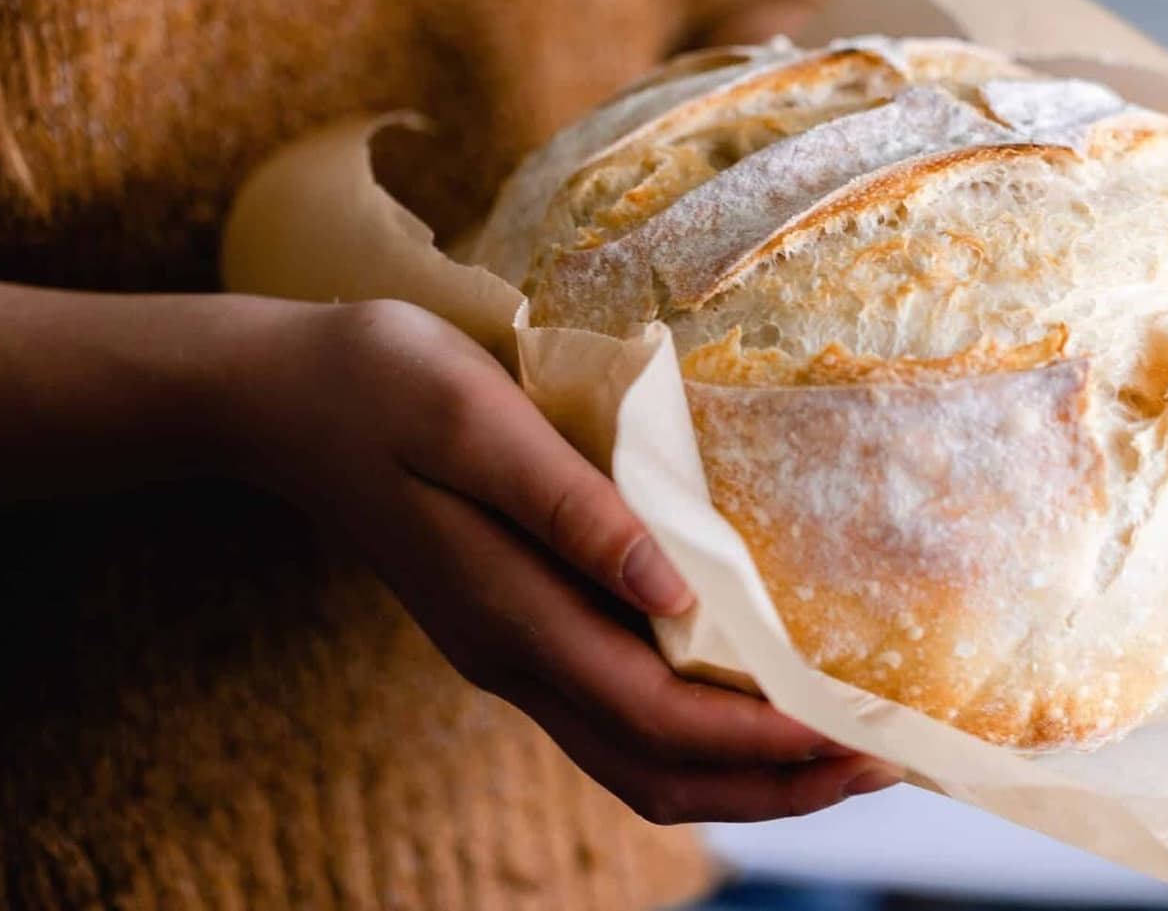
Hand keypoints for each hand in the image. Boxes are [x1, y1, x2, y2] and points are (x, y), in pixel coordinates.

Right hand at [215, 295, 900, 822]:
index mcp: (509, 614)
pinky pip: (618, 719)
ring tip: (840, 747)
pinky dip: (699, 735)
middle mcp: (512, 659)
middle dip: (778, 782)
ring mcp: (507, 655)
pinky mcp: (511, 632)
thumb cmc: (382, 384)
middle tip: (884, 757)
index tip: (862, 733)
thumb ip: (570, 508)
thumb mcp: (473, 418)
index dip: (766, 740)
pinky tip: (752, 696)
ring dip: (745, 773)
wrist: (283, 397)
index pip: (659, 719)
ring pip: (639, 762)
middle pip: (659, 771)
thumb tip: (677, 594)